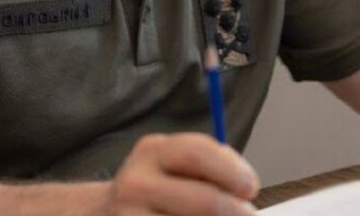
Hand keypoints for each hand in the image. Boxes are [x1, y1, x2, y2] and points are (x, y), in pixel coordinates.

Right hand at [105, 133, 259, 215]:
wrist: (108, 212)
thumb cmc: (159, 188)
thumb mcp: (175, 165)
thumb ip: (208, 167)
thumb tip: (246, 190)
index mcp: (151, 151)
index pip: (198, 154)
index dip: (233, 171)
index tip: (252, 188)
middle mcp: (135, 183)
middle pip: (203, 201)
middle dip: (235, 211)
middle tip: (250, 215)